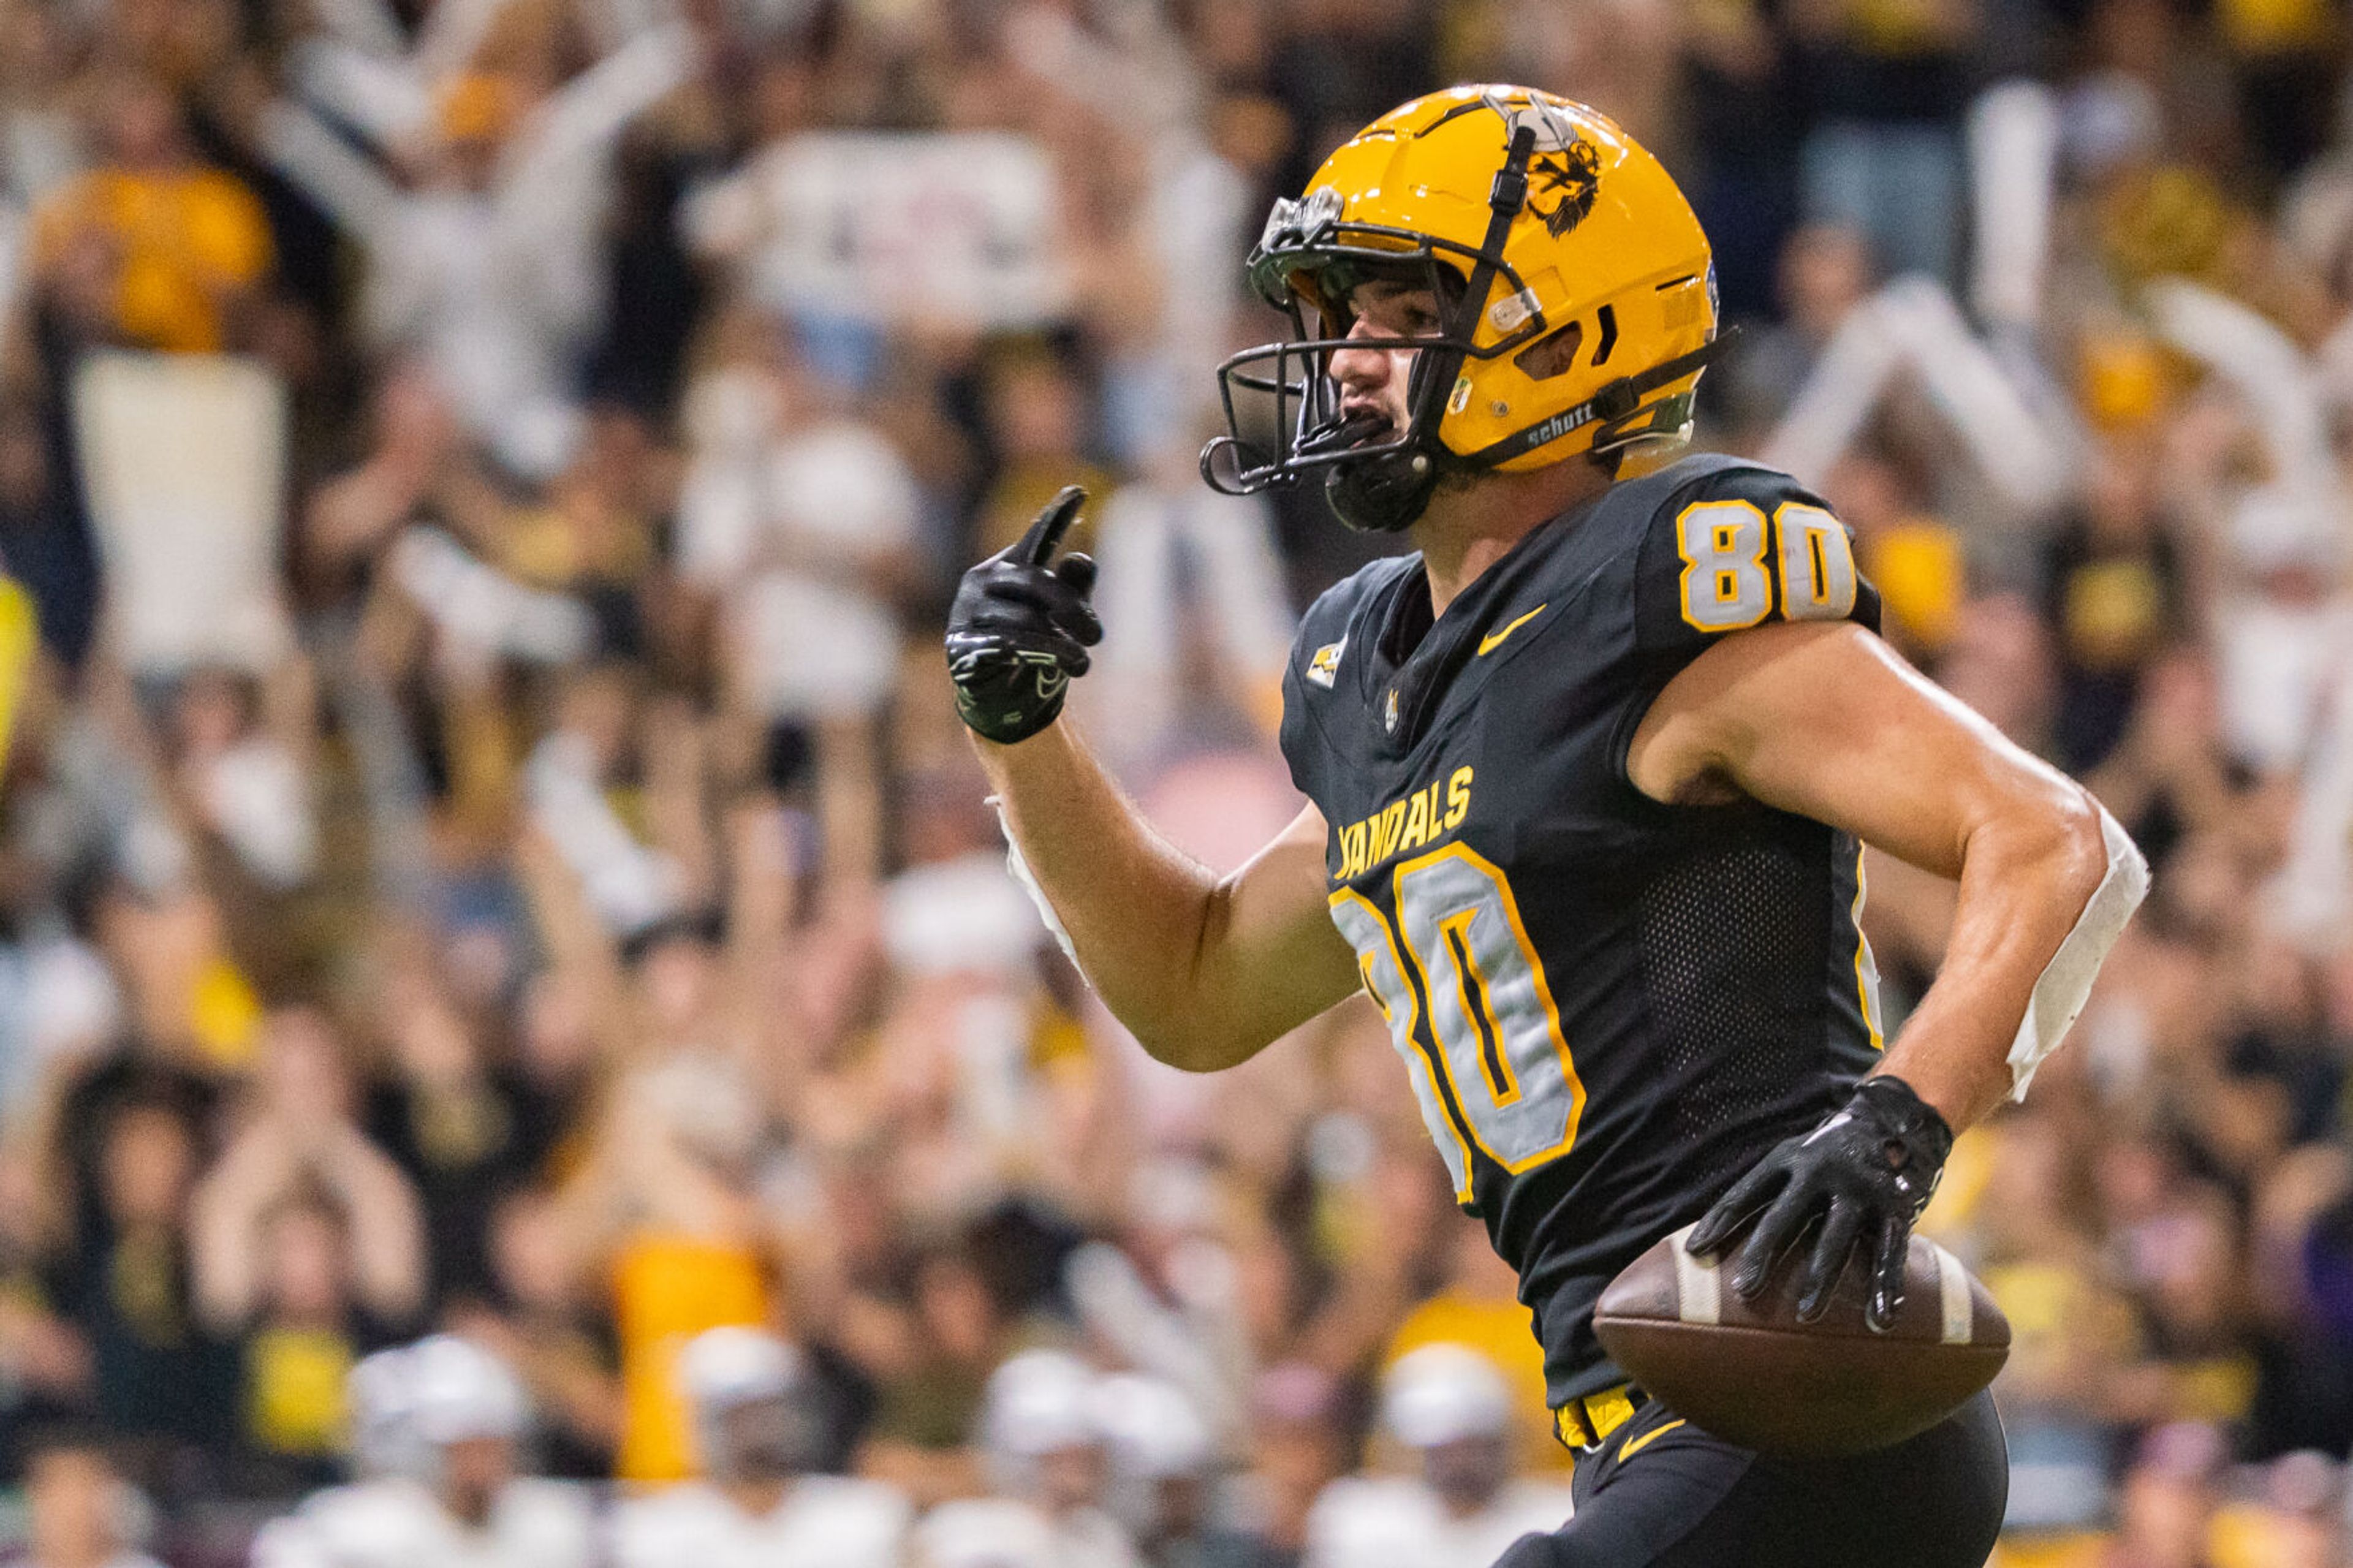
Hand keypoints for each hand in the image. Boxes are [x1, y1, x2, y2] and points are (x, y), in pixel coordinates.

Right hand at [946, 486, 1101, 744]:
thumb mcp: (1061, 618)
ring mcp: (967, 612)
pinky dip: (1040, 654)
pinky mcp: (961, 645)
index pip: (1037, 538)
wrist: (1000, 699)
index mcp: (1009, 566)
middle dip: (1072, 608)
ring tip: (1083, 664)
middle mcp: (982, 581)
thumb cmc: (1033, 648)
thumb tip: (1082, 560)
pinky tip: (1063, 664)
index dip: (1056, 516)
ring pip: (1024, 621)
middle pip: (1036, 583)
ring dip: (1060, 645)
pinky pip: (1007, 647)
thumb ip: (1074, 589)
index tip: (1081, 491)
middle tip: (1099, 636)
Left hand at [1683, 1076, 1952, 1331]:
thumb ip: (1767, 1191)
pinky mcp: (1896, 1206)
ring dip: (1819, 1280)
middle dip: (1762, 1253)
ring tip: (1805, 1316)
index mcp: (1788, 1158)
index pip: (1744, 1193)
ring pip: (1835, 1239)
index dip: (1718, 1222)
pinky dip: (1886, 1289)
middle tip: (1744, 1290)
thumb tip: (1711, 1237)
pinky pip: (1889, 1253)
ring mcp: (1860, 1188)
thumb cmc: (1829, 1153)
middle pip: (1784, 1217)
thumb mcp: (1795, 1158)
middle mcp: (1821, 1170)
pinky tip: (1879, 1321)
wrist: (1897, 1119)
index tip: (1694, 1252)